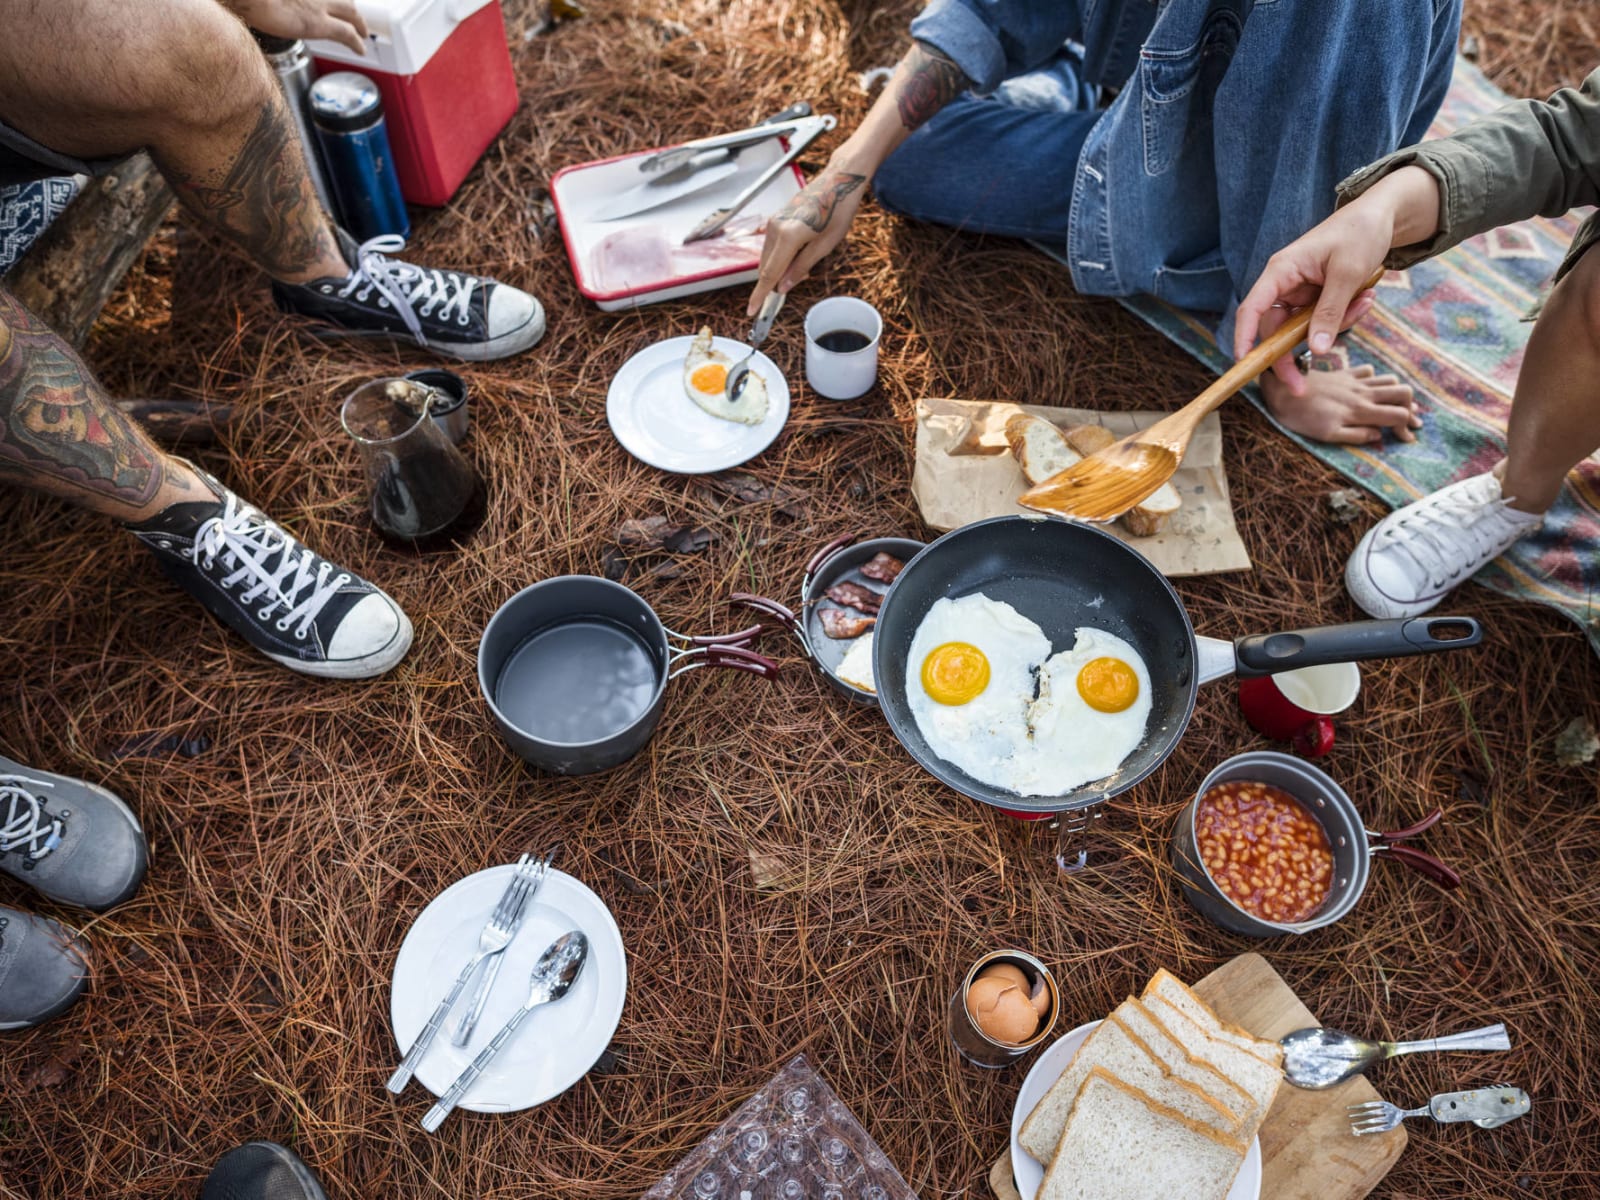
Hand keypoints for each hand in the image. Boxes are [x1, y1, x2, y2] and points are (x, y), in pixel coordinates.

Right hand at [228, 0, 368, 54]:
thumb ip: (269, 1)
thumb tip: (259, 4)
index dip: (329, 0)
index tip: (331, 5)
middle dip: (351, 9)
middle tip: (357, 18)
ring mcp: (318, 3)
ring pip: (351, 12)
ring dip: (359, 23)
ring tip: (363, 34)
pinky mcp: (319, 24)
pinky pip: (347, 33)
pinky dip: (357, 42)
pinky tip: (361, 50)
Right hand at [748, 165, 867, 315]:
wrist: (839, 182)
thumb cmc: (837, 211)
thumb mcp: (825, 246)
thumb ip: (801, 267)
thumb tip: (784, 287)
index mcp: (788, 236)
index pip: (769, 274)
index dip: (760, 295)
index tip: (752, 311)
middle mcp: (776, 228)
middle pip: (766, 267)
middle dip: (776, 281)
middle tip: (795, 284)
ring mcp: (774, 221)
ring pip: (768, 256)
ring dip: (779, 268)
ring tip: (803, 265)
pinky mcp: (777, 218)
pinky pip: (772, 245)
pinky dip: (780, 256)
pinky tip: (797, 255)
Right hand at [1234, 166, 1440, 396]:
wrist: (1382, 215)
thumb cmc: (1360, 233)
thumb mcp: (1348, 273)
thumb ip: (1330, 313)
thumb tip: (1315, 351)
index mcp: (1282, 270)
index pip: (1251, 309)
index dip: (1243, 337)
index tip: (1243, 364)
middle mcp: (1284, 283)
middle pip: (1275, 330)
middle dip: (1292, 355)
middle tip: (1302, 386)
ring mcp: (1300, 292)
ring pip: (1304, 329)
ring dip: (1335, 326)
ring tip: (1365, 302)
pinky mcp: (1315, 297)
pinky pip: (1322, 320)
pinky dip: (1343, 317)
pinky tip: (1365, 298)